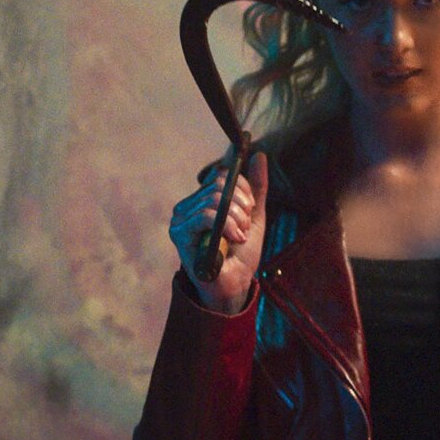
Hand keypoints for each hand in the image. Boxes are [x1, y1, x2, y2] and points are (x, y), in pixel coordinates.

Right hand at [168, 152, 268, 313]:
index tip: (251, 208)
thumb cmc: (240, 253)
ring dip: (236, 218)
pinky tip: (234, 239)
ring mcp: (181, 218)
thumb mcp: (254, 216)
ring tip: (240, 236)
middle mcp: (188, 206)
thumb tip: (260, 155)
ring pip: (215, 199)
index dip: (243, 188)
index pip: (223, 175)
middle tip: (245, 226)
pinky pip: (205, 215)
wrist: (234, 284)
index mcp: (203, 199)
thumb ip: (257, 188)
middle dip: (242, 204)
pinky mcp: (179, 233)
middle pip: (219, 184)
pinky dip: (226, 225)